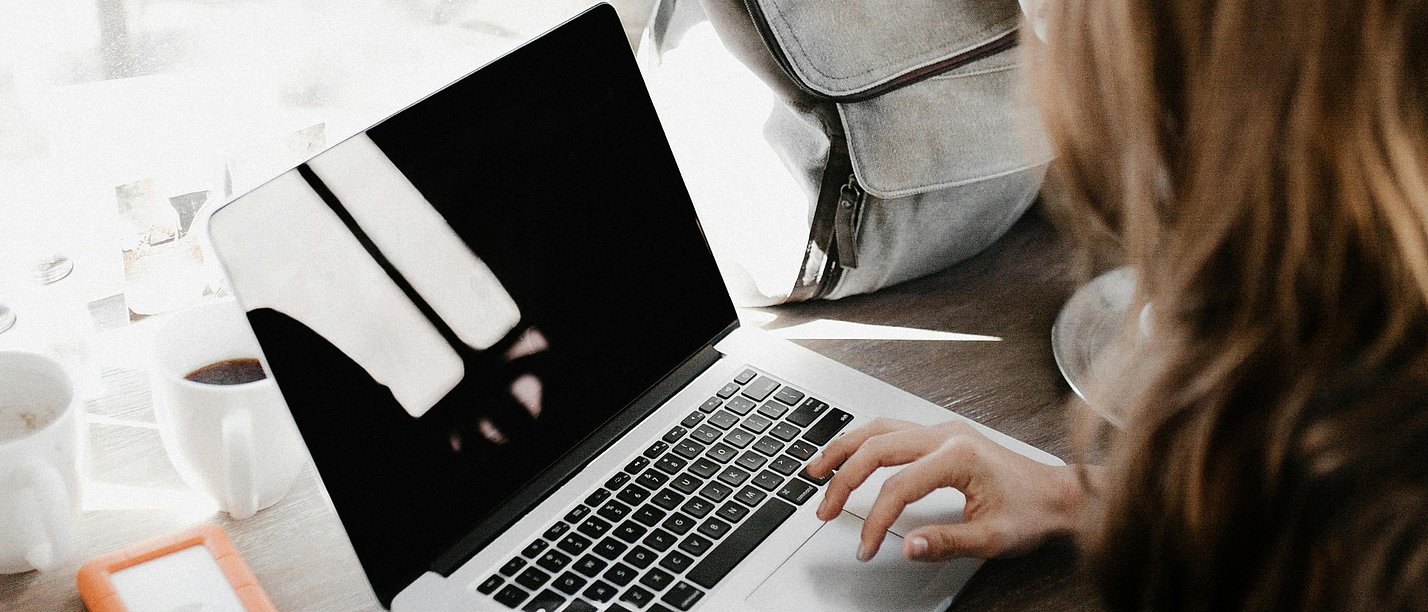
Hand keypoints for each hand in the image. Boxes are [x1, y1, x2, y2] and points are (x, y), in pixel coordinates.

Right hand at [806, 418, 1085, 561]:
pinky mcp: (942, 435)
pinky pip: (892, 429)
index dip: (875, 520)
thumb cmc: (1033, 512)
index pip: (898, 487)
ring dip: (845, 448)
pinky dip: (864, 442)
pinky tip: (850, 454)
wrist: (1060, 494)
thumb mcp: (993, 538)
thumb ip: (946, 542)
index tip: (866, 546)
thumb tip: (907, 546)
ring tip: (817, 470)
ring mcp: (943, 431)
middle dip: (843, 479)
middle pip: (877, 447)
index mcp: (958, 456)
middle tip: (824, 508)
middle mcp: (946, 435)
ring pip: (879, 429)